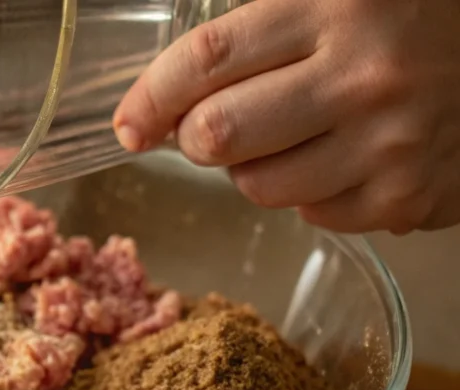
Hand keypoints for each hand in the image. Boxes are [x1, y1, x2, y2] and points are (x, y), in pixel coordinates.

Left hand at [113, 0, 459, 233]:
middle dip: (194, 139)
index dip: (151, 97)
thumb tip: (169, 90)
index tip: (130, 124)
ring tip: (292, 137)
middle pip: (216, 137)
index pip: (206, 59)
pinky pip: (312, 215)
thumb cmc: (413, 16)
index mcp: (334, 8)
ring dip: (252, 170)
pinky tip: (341, 158)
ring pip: (256, 188)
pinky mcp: (407, 198)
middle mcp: (362, 78)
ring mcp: (389, 145)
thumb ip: (257, 28)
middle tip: (210, 130)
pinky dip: (310, 193)